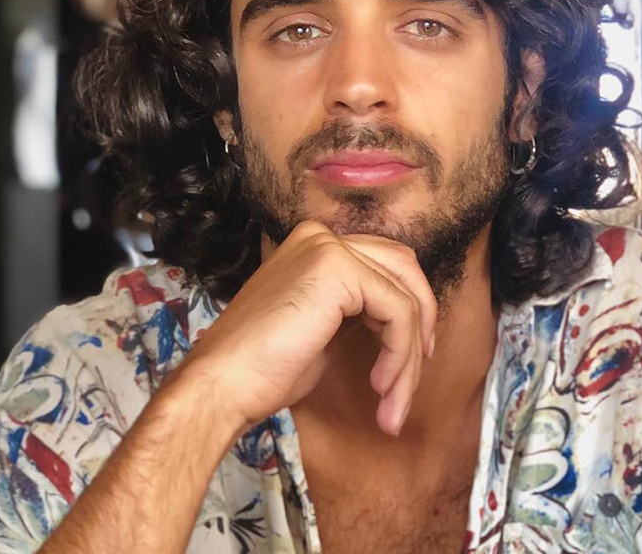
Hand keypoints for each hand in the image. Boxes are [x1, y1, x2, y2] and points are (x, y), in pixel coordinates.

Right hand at [177, 220, 436, 435]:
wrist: (221, 387)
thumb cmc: (264, 370)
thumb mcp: (323, 329)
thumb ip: (358, 312)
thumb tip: (405, 319)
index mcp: (316, 247)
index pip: (387, 267)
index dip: (411, 312)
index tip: (410, 361)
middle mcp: (322, 238)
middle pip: (405, 271)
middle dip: (420, 326)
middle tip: (411, 379)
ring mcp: (329, 248)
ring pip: (405, 298)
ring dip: (408, 357)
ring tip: (393, 402)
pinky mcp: (338, 269)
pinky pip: (398, 313)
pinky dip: (399, 354)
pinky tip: (380, 386)